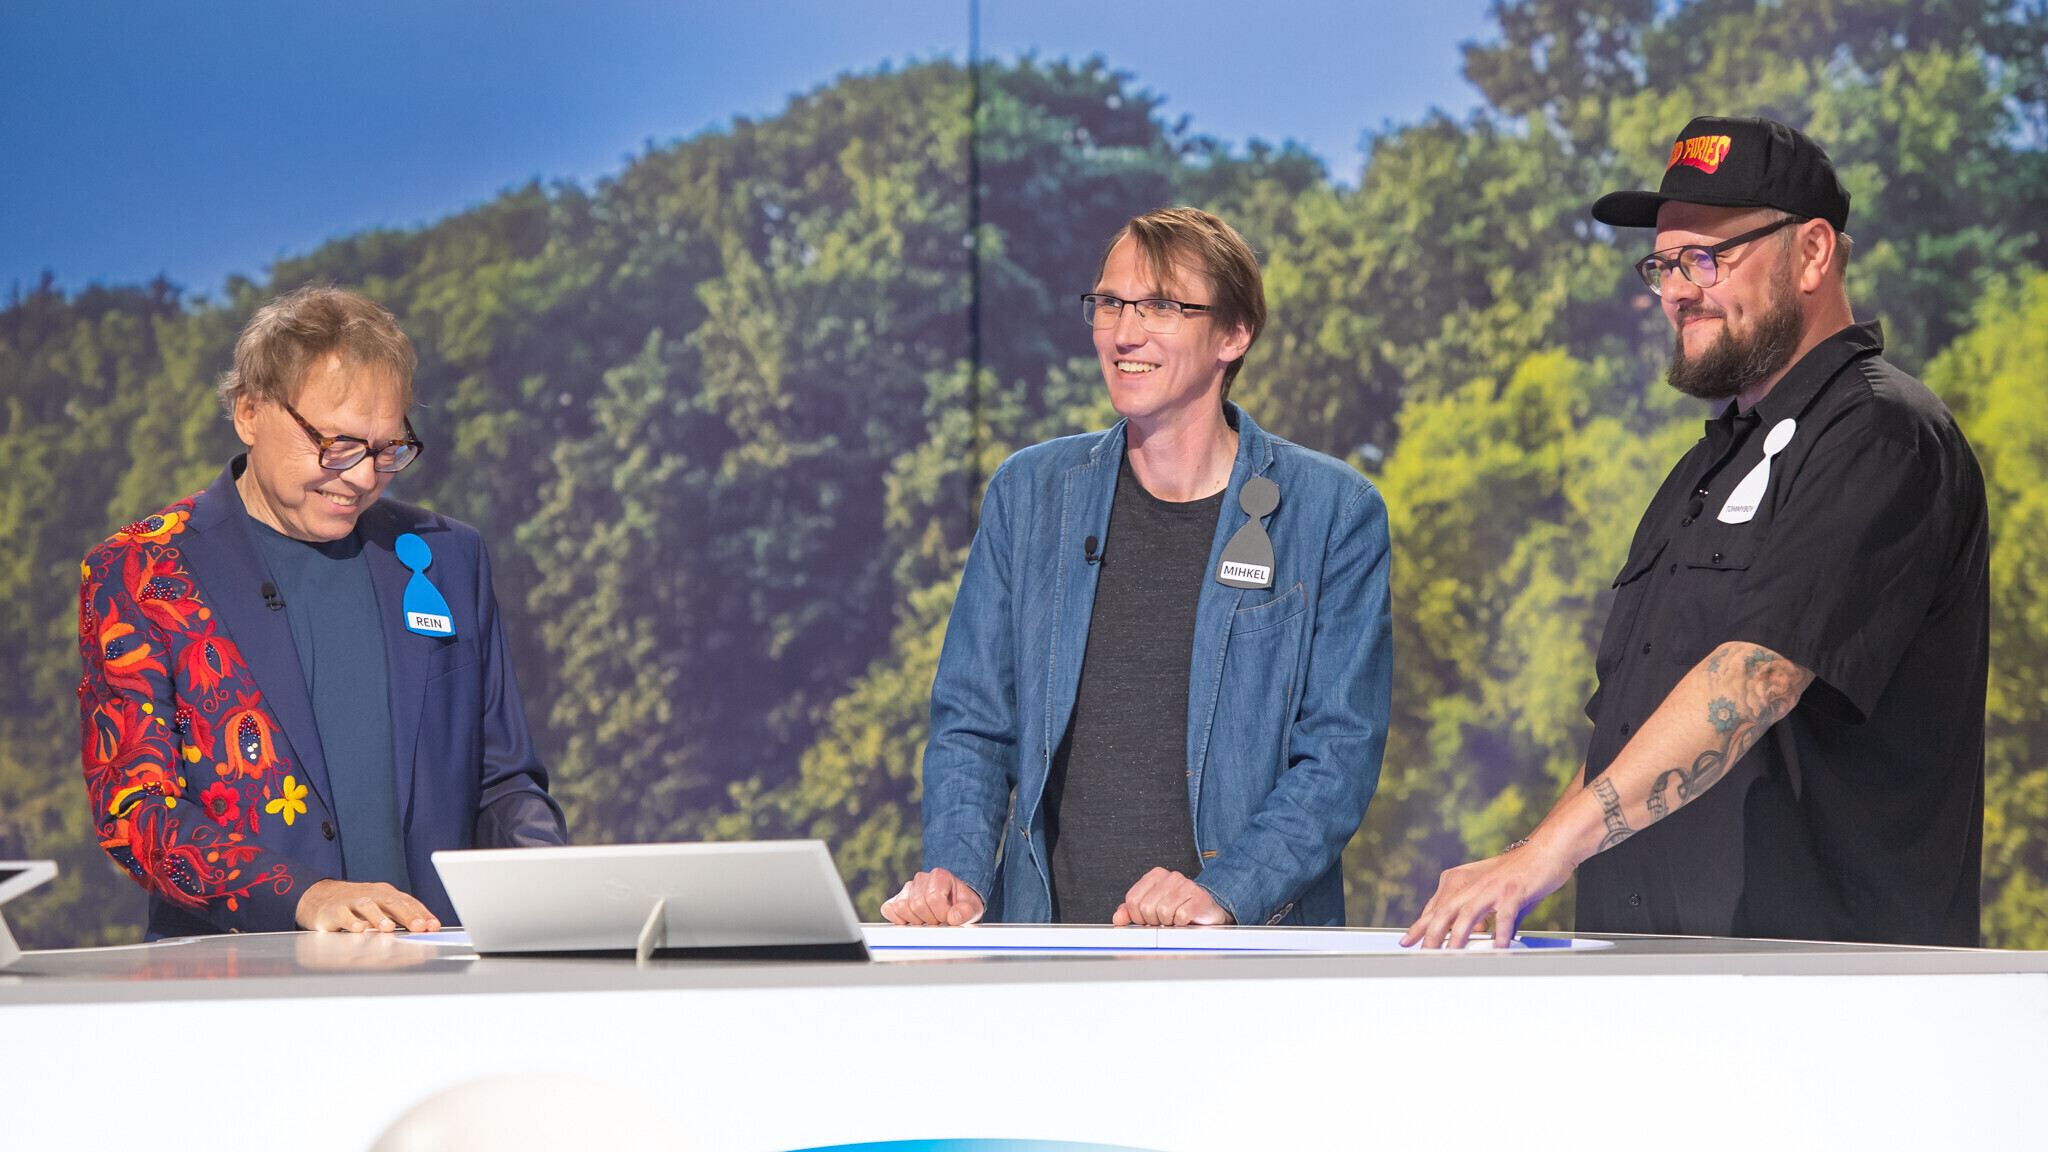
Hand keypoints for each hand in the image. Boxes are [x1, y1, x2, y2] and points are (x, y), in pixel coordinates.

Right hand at [296, 879, 439, 932]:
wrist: (320, 898)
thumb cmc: (356, 906)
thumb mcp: (380, 908)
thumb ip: (399, 918)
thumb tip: (424, 930)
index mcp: (387, 894)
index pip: (409, 902)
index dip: (422, 914)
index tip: (433, 927)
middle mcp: (372, 894)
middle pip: (392, 902)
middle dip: (407, 915)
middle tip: (419, 927)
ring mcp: (353, 900)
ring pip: (368, 906)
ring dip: (379, 917)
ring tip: (389, 928)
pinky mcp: (334, 909)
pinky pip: (344, 915)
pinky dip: (352, 921)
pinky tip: (359, 929)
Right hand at [880, 868, 984, 925]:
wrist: (953, 904)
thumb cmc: (961, 905)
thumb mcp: (972, 908)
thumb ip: (966, 911)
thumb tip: (954, 917)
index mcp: (940, 876)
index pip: (933, 897)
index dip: (942, 913)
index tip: (949, 917)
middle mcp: (921, 878)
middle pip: (917, 905)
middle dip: (930, 919)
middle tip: (939, 920)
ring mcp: (907, 888)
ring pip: (902, 907)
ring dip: (916, 920)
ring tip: (927, 920)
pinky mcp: (895, 899)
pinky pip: (888, 910)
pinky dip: (898, 919)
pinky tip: (912, 921)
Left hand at [1113, 868, 1233, 925]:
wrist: (1205, 911)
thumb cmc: (1176, 908)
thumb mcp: (1150, 907)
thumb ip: (1130, 911)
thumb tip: (1118, 918)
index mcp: (1155, 875)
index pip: (1133, 899)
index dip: (1137, 916)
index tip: (1146, 919)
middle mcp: (1171, 876)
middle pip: (1147, 907)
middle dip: (1153, 921)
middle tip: (1162, 920)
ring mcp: (1187, 885)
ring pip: (1163, 912)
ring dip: (1167, 923)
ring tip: (1174, 919)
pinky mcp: (1200, 898)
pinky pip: (1181, 916)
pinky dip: (1180, 924)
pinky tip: (1184, 920)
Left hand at [1400, 839, 1575, 949]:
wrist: (1546, 851)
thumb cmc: (1522, 874)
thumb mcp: (1497, 896)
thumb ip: (1490, 918)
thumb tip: (1487, 939)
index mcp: (1464, 882)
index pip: (1436, 907)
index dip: (1420, 926)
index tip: (1406, 941)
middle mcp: (1473, 884)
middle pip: (1444, 912)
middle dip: (1430, 935)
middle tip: (1421, 954)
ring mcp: (1491, 887)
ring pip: (1467, 914)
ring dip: (1457, 937)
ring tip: (1450, 956)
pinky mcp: (1512, 891)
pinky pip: (1503, 917)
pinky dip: (1500, 933)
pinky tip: (1498, 949)